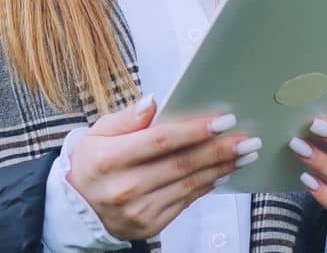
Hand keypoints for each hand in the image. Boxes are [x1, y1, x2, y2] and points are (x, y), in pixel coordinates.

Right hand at [67, 94, 261, 240]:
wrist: (79, 206)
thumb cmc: (93, 162)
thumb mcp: (98, 132)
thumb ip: (127, 117)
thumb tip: (154, 102)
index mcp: (109, 158)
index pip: (160, 140)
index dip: (195, 130)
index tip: (223, 120)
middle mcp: (125, 187)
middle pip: (181, 164)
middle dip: (219, 150)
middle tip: (247, 139)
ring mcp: (138, 210)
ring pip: (189, 185)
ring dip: (221, 168)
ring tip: (244, 154)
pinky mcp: (149, 225)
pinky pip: (185, 202)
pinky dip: (206, 186)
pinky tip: (222, 173)